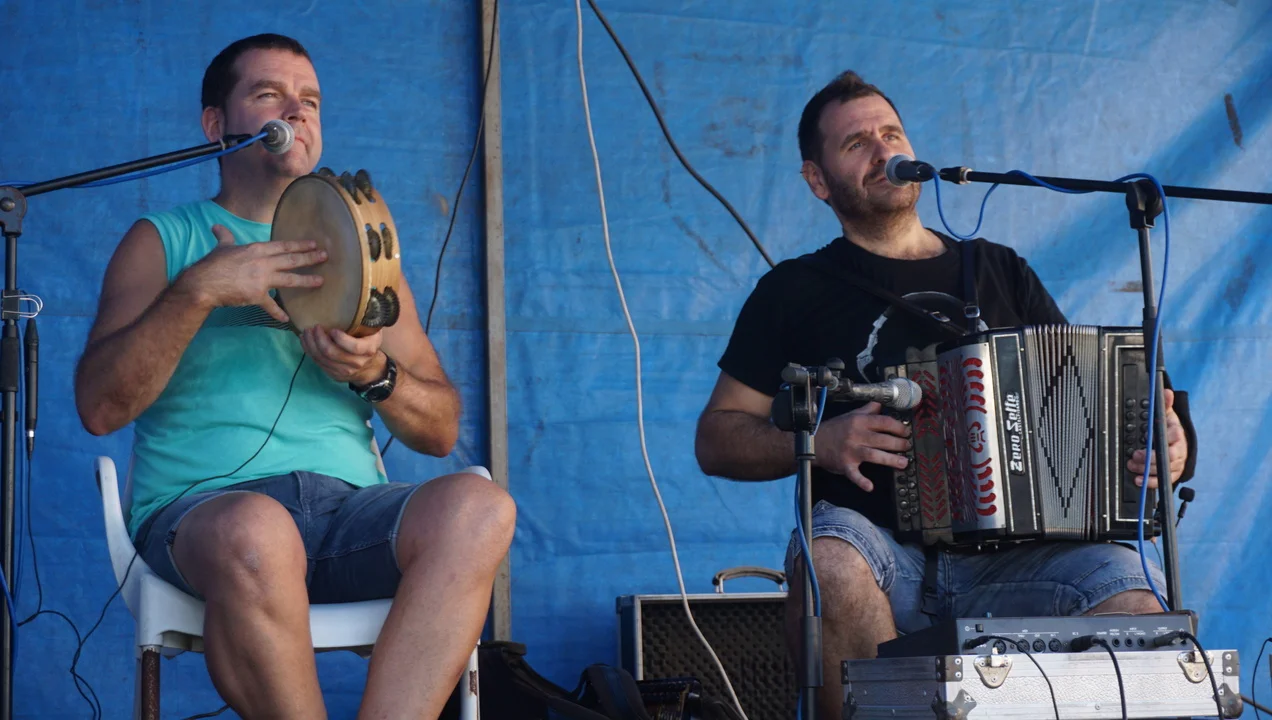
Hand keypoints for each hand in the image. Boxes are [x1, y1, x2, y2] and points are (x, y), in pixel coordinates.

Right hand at [177, 224, 325, 322]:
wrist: (203, 283)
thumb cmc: (212, 264)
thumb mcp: (221, 247)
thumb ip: (224, 237)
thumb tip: (217, 227)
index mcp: (256, 250)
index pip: (283, 246)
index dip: (299, 245)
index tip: (314, 244)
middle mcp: (263, 263)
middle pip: (291, 260)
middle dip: (310, 258)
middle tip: (325, 257)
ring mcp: (261, 279)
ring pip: (289, 279)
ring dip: (306, 281)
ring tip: (320, 282)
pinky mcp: (257, 295)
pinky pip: (271, 306)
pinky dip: (278, 313)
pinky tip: (287, 319)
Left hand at [300, 325, 386, 385]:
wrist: (370, 367)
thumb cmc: (368, 341)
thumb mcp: (373, 330)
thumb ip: (364, 320)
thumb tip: (352, 299)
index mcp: (369, 349)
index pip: (355, 347)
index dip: (341, 339)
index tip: (333, 329)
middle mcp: (357, 362)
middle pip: (332, 353)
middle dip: (320, 339)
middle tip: (315, 327)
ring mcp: (345, 371)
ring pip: (322, 359)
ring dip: (311, 344)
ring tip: (307, 332)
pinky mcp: (334, 375)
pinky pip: (318, 363)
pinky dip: (309, 351)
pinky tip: (305, 340)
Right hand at [812, 402, 911, 491]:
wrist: (814, 443)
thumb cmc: (834, 429)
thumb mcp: (850, 415)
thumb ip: (867, 410)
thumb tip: (881, 404)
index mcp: (859, 422)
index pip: (884, 422)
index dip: (898, 427)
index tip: (906, 431)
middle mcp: (856, 435)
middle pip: (882, 439)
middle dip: (899, 444)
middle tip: (907, 447)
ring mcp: (850, 451)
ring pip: (874, 455)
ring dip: (890, 460)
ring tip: (903, 463)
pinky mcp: (845, 465)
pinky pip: (854, 474)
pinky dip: (861, 481)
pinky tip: (870, 487)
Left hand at [1127, 389, 1187, 487]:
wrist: (1179, 444)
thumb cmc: (1170, 429)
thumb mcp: (1167, 415)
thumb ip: (1165, 405)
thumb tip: (1166, 391)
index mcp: (1177, 435)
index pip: (1173, 436)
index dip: (1160, 438)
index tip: (1147, 437)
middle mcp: (1179, 451)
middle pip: (1167, 456)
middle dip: (1149, 457)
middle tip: (1135, 455)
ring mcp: (1176, 464)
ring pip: (1163, 469)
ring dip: (1146, 469)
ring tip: (1132, 465)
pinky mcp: (1172, 474)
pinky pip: (1162, 481)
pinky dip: (1150, 482)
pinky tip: (1139, 480)